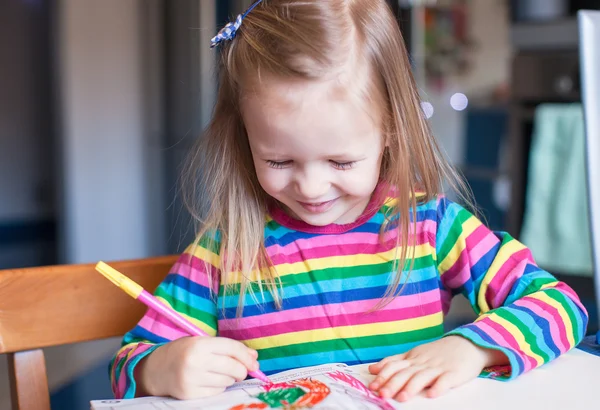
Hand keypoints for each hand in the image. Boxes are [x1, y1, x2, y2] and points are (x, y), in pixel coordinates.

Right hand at [137, 336, 258, 398]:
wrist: (156, 369)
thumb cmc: (183, 352)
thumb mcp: (202, 342)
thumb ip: (227, 347)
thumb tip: (253, 357)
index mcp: (200, 344)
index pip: (232, 349)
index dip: (247, 356)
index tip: (254, 362)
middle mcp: (196, 361)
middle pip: (233, 367)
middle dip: (242, 370)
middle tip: (242, 370)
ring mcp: (192, 379)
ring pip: (227, 381)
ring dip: (229, 378)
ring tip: (220, 373)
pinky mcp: (189, 394)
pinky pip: (217, 392)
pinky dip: (219, 388)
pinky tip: (210, 381)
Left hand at [368, 336, 507, 401]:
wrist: (467, 343)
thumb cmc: (438, 352)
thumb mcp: (414, 354)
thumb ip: (394, 362)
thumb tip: (373, 370)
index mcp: (412, 358)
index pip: (394, 365)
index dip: (383, 375)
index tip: (372, 386)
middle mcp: (422, 362)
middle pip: (405, 373)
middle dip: (392, 384)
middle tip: (382, 394)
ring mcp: (438, 367)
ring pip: (422, 377)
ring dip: (411, 387)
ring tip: (402, 398)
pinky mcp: (454, 373)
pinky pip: (445, 380)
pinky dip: (438, 387)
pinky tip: (432, 394)